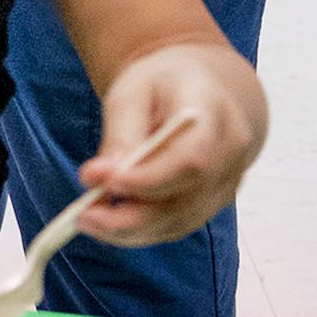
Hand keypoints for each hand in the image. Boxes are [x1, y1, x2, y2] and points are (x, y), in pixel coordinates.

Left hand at [76, 42, 268, 247]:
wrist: (203, 88)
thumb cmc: (163, 85)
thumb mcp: (133, 92)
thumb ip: (121, 134)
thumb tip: (100, 178)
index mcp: (215, 112)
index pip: (192, 158)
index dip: (150, 179)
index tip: (105, 183)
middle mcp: (232, 152)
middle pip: (187, 200)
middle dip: (132, 216)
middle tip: (84, 216)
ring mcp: (229, 181)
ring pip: (181, 221)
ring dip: (131, 230)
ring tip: (88, 220)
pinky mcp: (215, 201)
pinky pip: (179, 225)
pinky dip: (142, 231)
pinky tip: (109, 223)